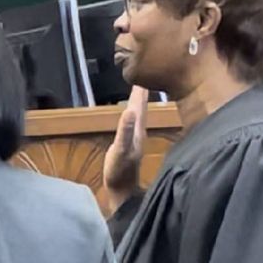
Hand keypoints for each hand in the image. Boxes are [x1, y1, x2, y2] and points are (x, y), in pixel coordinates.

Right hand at [103, 86, 147, 210]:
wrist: (121, 189)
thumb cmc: (119, 170)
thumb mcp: (120, 149)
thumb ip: (125, 131)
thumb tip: (129, 111)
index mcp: (137, 129)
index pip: (140, 105)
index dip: (140, 91)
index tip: (142, 74)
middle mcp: (139, 130)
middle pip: (141, 107)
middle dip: (141, 92)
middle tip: (142, 75)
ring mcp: (135, 137)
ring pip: (139, 113)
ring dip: (138, 101)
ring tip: (138, 89)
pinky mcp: (130, 142)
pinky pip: (133, 122)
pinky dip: (132, 112)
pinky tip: (130, 113)